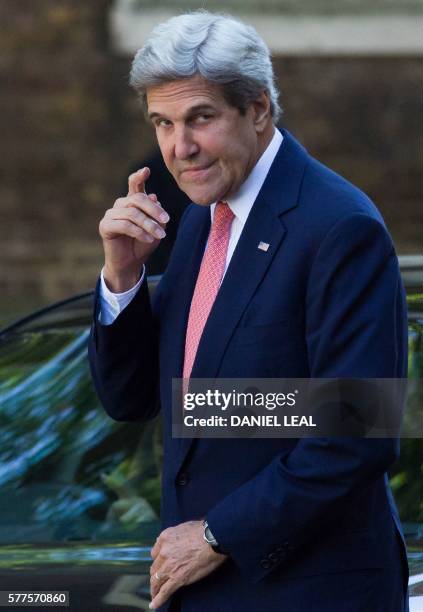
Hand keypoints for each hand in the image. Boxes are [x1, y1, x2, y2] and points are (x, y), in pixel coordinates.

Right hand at [99, 167, 169, 291]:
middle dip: (154, 209)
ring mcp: (111, 214)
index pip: (134, 185)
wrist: (131, 264)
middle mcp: (120, 205)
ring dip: (149, 224)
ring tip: (160, 235)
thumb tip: (153, 196)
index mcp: (132, 202)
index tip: (146, 170)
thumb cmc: (143, 244)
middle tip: (167, 220)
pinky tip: (149, 239)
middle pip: (137, 198)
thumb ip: (156, 213)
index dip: (139, 177)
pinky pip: (124, 225)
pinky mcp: (105, 226)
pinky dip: (139, 232)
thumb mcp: (157, 228)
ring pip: (132, 213)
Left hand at [149, 520, 226, 609]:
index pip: (155, 553)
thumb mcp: (183, 527)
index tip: (161, 565)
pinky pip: (164, 591)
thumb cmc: (202, 531)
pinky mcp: (177, 578)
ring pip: (156, 581)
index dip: (158, 560)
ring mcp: (169, 566)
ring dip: (154, 588)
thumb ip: (174, 535)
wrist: (211, 538)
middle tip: (158, 580)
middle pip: (154, 568)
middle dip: (156, 575)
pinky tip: (154, 604)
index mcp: (165, 538)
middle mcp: (163, 552)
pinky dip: (158, 599)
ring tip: (154, 594)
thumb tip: (172, 539)